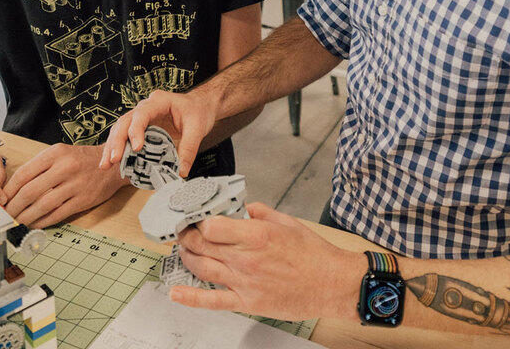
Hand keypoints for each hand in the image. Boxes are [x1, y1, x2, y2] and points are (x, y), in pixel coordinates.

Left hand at [3, 143, 127, 228]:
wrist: (113, 165)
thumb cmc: (81, 160)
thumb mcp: (61, 153)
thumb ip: (40, 167)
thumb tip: (14, 188)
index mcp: (55, 153)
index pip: (24, 173)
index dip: (9, 190)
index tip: (1, 199)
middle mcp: (64, 167)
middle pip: (30, 191)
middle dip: (14, 206)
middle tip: (6, 214)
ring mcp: (75, 185)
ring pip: (43, 205)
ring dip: (27, 216)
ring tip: (18, 222)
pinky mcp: (83, 200)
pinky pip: (58, 214)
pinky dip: (43, 221)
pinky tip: (35, 224)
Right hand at [98, 88, 219, 176]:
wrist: (201, 105)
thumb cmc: (198, 111)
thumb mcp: (198, 129)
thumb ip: (189, 149)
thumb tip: (180, 171)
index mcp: (160, 101)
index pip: (142, 114)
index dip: (136, 130)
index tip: (137, 148)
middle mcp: (146, 106)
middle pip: (125, 121)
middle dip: (117, 141)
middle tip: (114, 160)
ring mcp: (141, 115)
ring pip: (120, 128)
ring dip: (112, 146)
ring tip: (106, 164)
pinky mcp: (141, 126)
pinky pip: (124, 134)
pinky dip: (117, 147)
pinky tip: (111, 161)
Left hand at [173, 202, 364, 321]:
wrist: (332, 284)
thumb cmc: (314, 255)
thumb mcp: (287, 222)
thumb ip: (261, 212)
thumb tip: (244, 209)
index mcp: (256, 235)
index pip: (212, 226)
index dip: (199, 220)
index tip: (196, 217)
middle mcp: (246, 259)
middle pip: (202, 245)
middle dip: (187, 236)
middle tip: (183, 231)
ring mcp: (244, 282)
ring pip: (202, 268)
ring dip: (186, 258)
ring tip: (183, 251)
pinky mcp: (247, 302)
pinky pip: (213, 301)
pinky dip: (190, 298)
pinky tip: (176, 292)